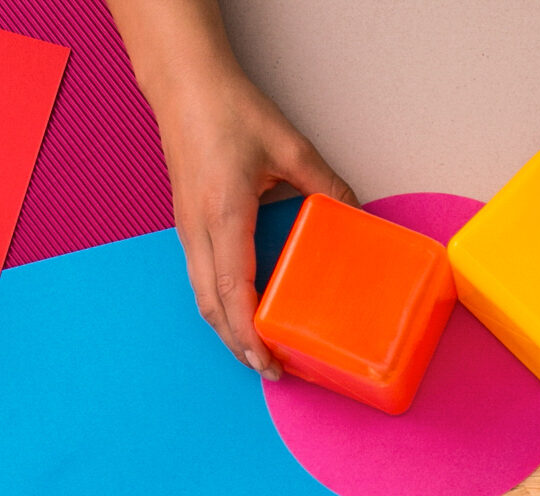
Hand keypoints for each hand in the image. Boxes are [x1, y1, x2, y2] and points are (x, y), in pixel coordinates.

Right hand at [152, 69, 354, 373]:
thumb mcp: (288, 145)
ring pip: (202, 297)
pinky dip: (219, 307)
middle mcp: (199, 230)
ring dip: (227, 331)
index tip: (269, 362)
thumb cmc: (227, 108)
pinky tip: (240, 315)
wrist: (182, 81)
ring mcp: (187, 229)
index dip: (250, 334)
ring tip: (257, 352)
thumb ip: (325, 183)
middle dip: (240, 346)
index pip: (234, 291)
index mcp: (224, 214)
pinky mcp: (186, 225)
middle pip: (213, 308)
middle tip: (272, 370)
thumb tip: (357, 213)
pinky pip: (199, 279)